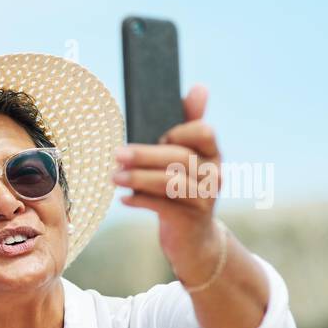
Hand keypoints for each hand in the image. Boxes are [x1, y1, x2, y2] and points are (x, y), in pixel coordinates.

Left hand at [112, 84, 224, 280]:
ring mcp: (203, 198)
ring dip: (138, 178)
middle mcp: (213, 174)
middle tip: (116, 154)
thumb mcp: (187, 159)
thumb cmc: (183, 192)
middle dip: (145, 155)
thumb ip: (189, 125)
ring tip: (114, 178)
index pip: (203, 131)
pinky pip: (163, 207)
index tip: (158, 135)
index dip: (179, 131)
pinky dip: (140, 201)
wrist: (194, 240)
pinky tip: (123, 199)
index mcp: (212, 154)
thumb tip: (199, 87)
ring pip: (170, 182)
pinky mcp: (189, 220)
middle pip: (179, 157)